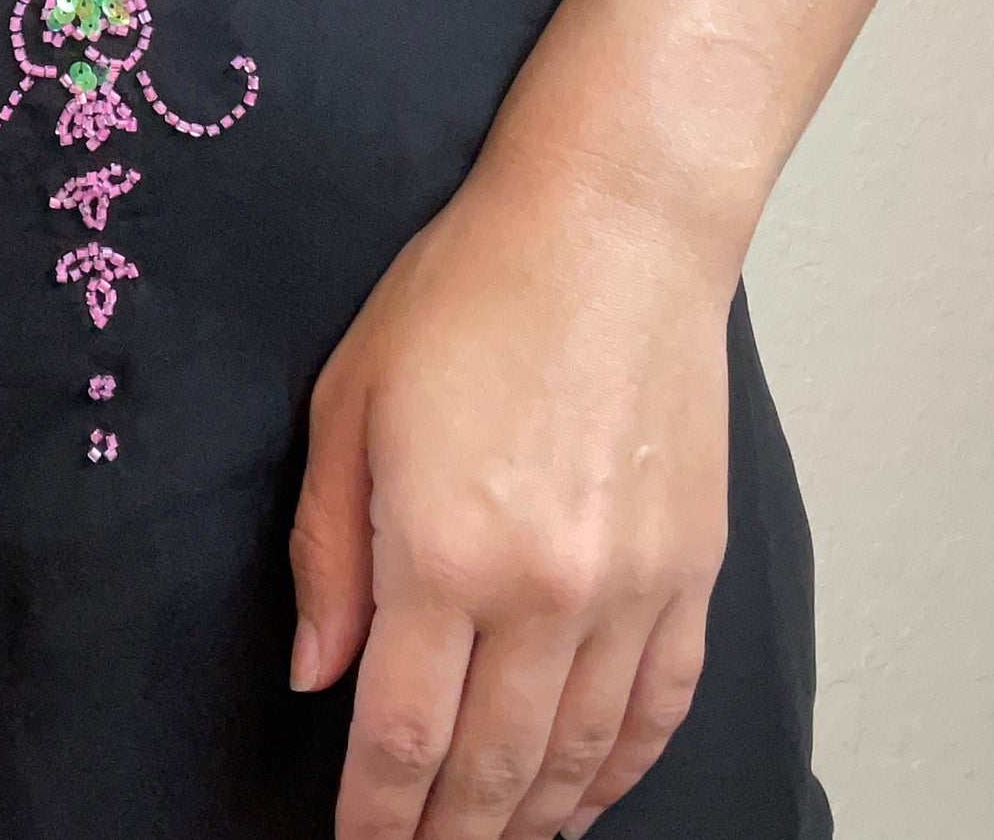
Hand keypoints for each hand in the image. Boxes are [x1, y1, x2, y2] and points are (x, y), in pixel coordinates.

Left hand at [288, 156, 734, 839]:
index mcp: (444, 548)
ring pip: (580, 759)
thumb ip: (327, 547)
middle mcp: (545, 587)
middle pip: (491, 770)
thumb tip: (316, 668)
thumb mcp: (350, 398)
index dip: (375, 816)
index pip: (401, 736)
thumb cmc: (473, 287)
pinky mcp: (689, 569)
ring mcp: (631, 586)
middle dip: (447, 837)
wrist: (611, 226)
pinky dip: (621, 772)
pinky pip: (659, 708)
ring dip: (530, 820)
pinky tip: (585, 796)